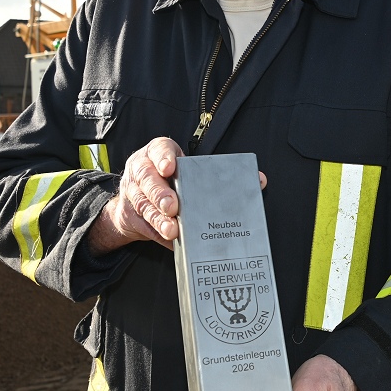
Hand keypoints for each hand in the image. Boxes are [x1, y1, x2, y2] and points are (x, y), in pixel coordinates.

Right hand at [88, 138, 266, 252]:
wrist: (137, 198)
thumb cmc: (175, 181)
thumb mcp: (190, 170)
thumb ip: (220, 174)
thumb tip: (259, 180)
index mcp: (158, 153)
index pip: (159, 149)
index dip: (164, 158)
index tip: (170, 168)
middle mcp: (142, 170)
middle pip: (147, 180)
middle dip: (160, 194)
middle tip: (173, 207)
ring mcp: (133, 193)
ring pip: (143, 205)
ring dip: (158, 219)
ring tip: (172, 230)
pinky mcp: (131, 214)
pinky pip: (143, 225)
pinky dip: (157, 234)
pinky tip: (171, 241)